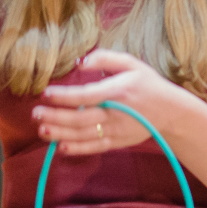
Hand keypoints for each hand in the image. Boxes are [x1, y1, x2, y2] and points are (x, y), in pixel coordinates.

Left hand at [32, 49, 189, 155]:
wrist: (171, 112)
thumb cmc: (148, 84)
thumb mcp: (131, 63)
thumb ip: (105, 59)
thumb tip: (79, 62)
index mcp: (117, 91)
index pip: (85, 96)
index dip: (64, 96)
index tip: (46, 93)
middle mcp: (115, 113)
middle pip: (80, 118)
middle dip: (55, 117)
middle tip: (35, 114)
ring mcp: (116, 130)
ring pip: (84, 135)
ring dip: (60, 134)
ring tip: (41, 130)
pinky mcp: (117, 142)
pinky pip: (95, 147)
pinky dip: (78, 149)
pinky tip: (61, 148)